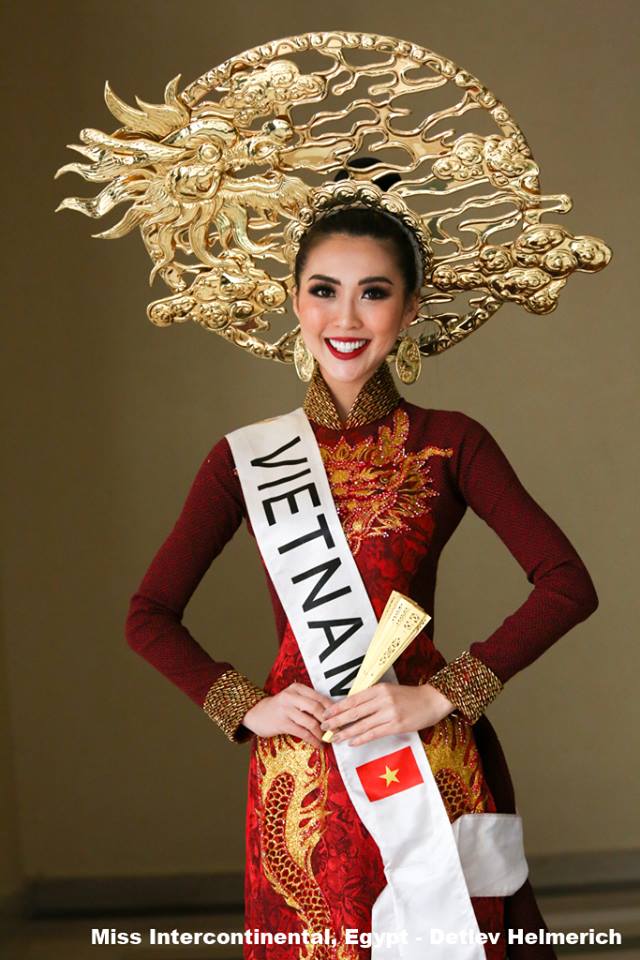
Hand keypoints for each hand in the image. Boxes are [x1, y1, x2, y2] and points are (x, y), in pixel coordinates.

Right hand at [241, 682, 334, 747]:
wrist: (256, 714)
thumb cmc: (280, 708)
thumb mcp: (293, 698)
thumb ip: (308, 702)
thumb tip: (332, 714)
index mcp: (297, 688)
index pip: (319, 697)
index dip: (333, 709)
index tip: (342, 718)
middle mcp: (291, 696)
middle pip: (316, 708)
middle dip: (329, 721)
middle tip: (338, 730)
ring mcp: (286, 709)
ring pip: (310, 721)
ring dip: (322, 732)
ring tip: (328, 739)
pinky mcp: (282, 723)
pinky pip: (302, 732)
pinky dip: (313, 740)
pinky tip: (318, 745)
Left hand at [319, 682, 455, 746]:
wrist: (433, 700)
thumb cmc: (410, 697)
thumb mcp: (390, 691)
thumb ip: (373, 698)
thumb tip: (353, 707)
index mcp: (379, 689)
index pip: (353, 699)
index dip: (338, 707)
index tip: (325, 713)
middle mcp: (382, 699)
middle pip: (354, 711)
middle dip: (337, 720)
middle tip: (323, 726)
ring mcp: (389, 712)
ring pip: (362, 724)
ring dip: (346, 732)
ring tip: (333, 737)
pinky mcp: (396, 725)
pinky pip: (374, 733)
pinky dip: (361, 738)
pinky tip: (351, 742)